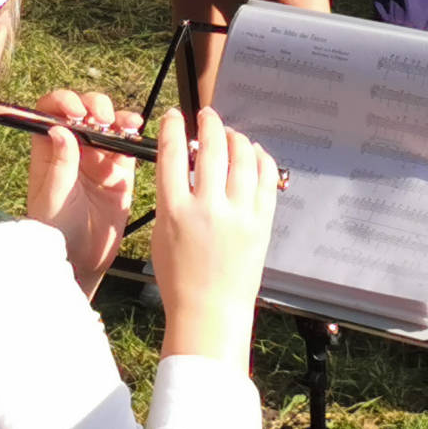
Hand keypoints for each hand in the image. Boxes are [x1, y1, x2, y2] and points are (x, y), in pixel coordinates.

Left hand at [24, 88, 142, 297]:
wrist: (82, 262)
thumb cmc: (58, 234)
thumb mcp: (53, 202)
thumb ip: (59, 167)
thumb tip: (59, 130)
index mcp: (48, 151)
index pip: (49, 111)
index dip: (62, 102)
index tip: (75, 110)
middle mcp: (73, 148)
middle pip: (82, 109)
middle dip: (93, 105)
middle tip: (101, 119)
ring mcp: (98, 157)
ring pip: (108, 121)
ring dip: (116, 115)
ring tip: (122, 125)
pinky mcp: (120, 170)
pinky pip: (128, 143)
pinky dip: (133, 133)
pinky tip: (135, 131)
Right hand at [151, 107, 278, 366]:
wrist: (210, 312)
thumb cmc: (180, 278)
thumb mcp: (160, 234)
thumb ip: (171, 197)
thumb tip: (185, 163)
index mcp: (174, 212)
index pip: (172, 155)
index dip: (174, 128)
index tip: (175, 116)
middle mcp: (207, 209)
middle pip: (210, 148)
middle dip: (209, 124)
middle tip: (207, 116)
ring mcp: (237, 215)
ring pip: (242, 158)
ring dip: (235, 138)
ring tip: (230, 135)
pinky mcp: (261, 223)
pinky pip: (267, 178)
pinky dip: (260, 159)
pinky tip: (254, 154)